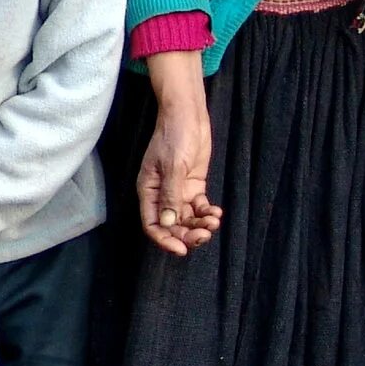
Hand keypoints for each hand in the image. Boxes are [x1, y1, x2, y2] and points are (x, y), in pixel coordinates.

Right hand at [137, 53, 220, 255]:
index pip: (152, 224)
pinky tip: (216, 212)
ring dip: (200, 225)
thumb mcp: (173, 166)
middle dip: (188, 234)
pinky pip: (198, 207)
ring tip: (214, 222)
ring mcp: (178, 191)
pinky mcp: (193, 186)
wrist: (187, 115)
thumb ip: (170, 195)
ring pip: (187, 219)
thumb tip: (168, 223)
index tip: (182, 249)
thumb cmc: (174, 136)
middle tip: (205, 235)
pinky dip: (207, 213)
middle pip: (172, 225)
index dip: (165, 240)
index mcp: (148, 191)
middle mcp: (161, 195)